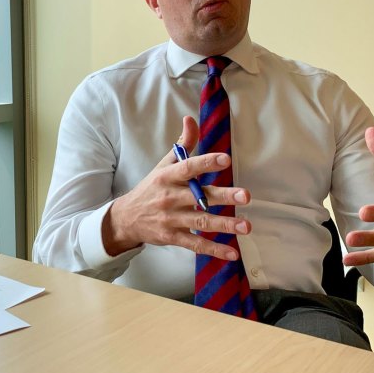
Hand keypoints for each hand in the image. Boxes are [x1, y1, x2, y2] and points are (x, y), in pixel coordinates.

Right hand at [102, 116, 250, 259]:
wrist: (127, 218)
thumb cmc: (151, 188)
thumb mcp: (163, 165)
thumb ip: (182, 144)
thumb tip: (191, 119)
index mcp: (168, 176)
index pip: (188, 167)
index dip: (206, 163)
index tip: (225, 160)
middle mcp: (170, 197)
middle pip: (199, 196)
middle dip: (223, 196)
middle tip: (245, 196)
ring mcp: (171, 219)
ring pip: (200, 221)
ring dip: (224, 225)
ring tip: (246, 226)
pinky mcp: (173, 237)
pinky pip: (195, 244)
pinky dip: (214, 250)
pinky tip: (232, 253)